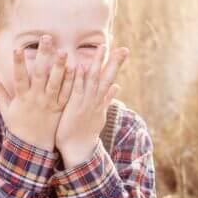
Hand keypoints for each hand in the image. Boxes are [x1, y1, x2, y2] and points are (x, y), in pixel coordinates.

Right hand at [0, 35, 74, 150]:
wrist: (33, 147)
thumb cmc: (17, 126)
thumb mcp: (5, 109)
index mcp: (22, 98)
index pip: (19, 77)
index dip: (17, 63)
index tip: (17, 48)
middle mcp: (36, 99)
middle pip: (40, 74)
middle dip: (43, 55)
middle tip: (46, 38)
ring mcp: (49, 103)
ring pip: (56, 82)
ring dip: (60, 66)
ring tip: (64, 51)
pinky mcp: (60, 108)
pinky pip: (67, 93)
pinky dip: (72, 81)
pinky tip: (76, 68)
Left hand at [55, 43, 128, 167]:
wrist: (78, 150)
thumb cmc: (85, 131)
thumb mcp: (99, 114)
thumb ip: (107, 99)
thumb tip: (117, 86)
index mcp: (101, 101)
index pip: (110, 78)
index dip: (115, 64)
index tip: (121, 49)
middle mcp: (96, 100)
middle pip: (107, 77)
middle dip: (114, 62)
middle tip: (123, 48)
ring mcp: (87, 103)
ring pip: (94, 80)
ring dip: (98, 63)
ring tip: (102, 48)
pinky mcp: (75, 107)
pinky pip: (77, 89)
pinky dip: (80, 78)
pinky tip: (81, 66)